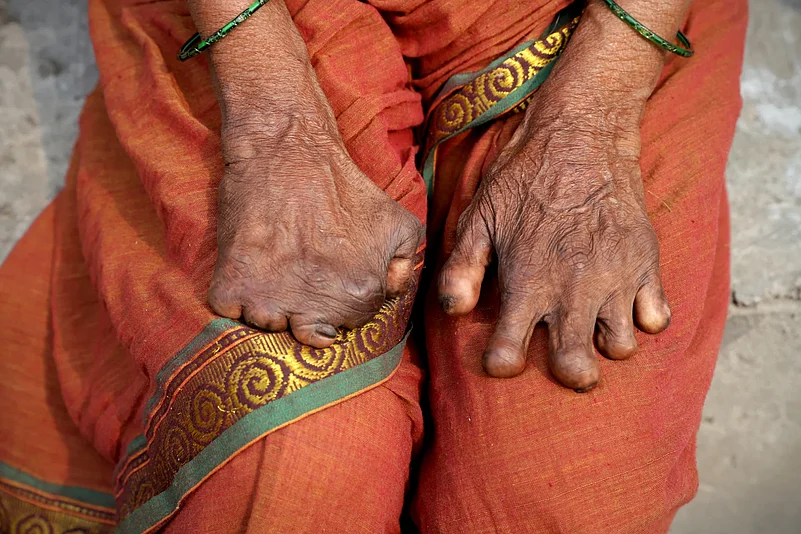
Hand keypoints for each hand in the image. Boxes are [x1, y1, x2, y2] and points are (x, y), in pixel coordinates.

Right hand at [208, 114, 422, 347]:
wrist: (288, 150)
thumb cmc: (344, 187)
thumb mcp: (398, 222)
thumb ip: (404, 267)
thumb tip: (392, 295)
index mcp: (359, 297)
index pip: (347, 325)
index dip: (337, 299)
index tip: (327, 274)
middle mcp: (316, 307)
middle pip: (310, 334)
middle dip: (306, 308)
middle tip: (300, 267)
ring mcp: (270, 301)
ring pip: (268, 327)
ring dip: (269, 305)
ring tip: (275, 264)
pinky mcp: (232, 288)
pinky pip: (230, 314)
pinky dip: (235, 297)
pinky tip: (250, 266)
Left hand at [438, 101, 670, 391]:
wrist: (580, 136)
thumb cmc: (523, 179)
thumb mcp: (479, 219)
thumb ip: (463, 270)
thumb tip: (455, 312)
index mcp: (526, 284)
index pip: (509, 356)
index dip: (501, 363)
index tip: (503, 354)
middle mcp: (572, 291)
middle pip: (577, 370)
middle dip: (568, 373)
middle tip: (562, 356)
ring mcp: (614, 280)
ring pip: (620, 348)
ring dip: (604, 344)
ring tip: (590, 322)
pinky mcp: (646, 264)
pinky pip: (657, 317)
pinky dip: (643, 317)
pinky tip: (624, 300)